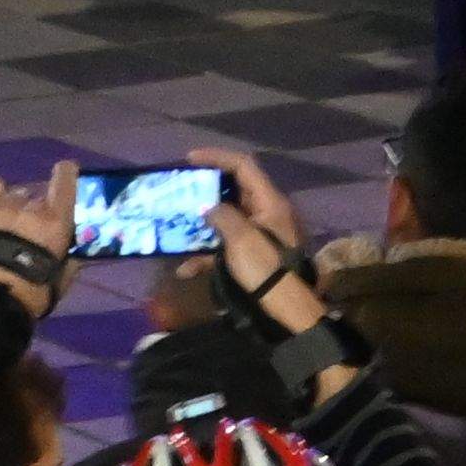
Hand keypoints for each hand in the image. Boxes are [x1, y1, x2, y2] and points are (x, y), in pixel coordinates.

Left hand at [0, 169, 78, 311]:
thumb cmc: (33, 291)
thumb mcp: (61, 279)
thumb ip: (69, 261)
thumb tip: (74, 256)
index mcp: (55, 221)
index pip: (64, 182)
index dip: (66, 173)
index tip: (67, 169)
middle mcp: (30, 206)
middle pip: (37, 195)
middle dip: (37, 208)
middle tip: (31, 228)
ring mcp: (2, 205)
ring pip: (14, 192)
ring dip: (15, 204)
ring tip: (9, 222)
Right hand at [193, 145, 320, 329]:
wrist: (286, 309)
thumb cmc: (265, 269)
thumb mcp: (241, 239)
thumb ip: (222, 215)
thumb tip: (208, 206)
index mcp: (270, 203)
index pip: (244, 166)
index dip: (216, 157)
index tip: (189, 159)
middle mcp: (268, 213)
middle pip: (236, 188)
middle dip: (208, 187)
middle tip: (182, 188)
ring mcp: (263, 233)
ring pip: (229, 214)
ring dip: (205, 217)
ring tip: (179, 220)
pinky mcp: (256, 252)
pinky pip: (228, 241)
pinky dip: (208, 250)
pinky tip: (188, 267)